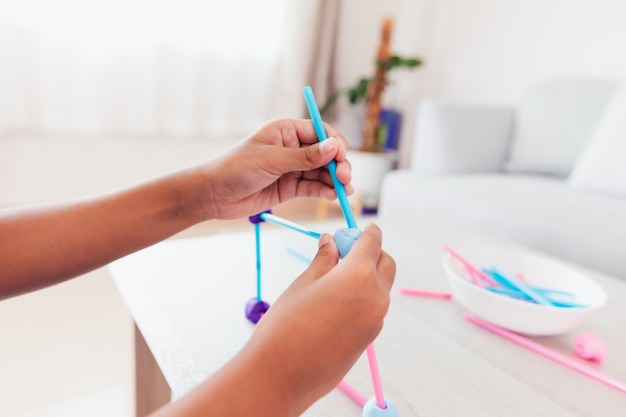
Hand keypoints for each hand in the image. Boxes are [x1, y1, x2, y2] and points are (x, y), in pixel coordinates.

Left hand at [201, 119, 351, 219]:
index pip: (320, 132)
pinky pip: (313, 188)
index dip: (334, 143)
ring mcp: (292, 169)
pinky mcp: (289, 188)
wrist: (214, 194)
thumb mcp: (271, 160)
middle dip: (338, 165)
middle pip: (325, 154)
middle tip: (345, 178)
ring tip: (344, 191)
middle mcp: (292, 148)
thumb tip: (334, 147)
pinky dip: (325, 191)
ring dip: (335, 181)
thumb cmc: (235, 168)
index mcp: (286, 131)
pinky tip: (333, 196)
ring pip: (322, 173)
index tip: (342, 156)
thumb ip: (304, 156)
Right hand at [246, 223, 395, 412]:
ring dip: (367, 276)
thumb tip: (330, 241)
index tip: (365, 227)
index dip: (368, 232)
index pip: (373, 243)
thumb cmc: (286, 324)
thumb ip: (323, 259)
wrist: (282, 373)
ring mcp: (376, 320)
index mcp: (359, 276)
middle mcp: (375, 297)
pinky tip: (336, 302)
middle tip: (347, 252)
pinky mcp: (370, 338)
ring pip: (380, 288)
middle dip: (373, 253)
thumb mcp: (304, 283)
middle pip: (385, 264)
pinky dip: (363, 298)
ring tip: (336, 278)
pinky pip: (373, 309)